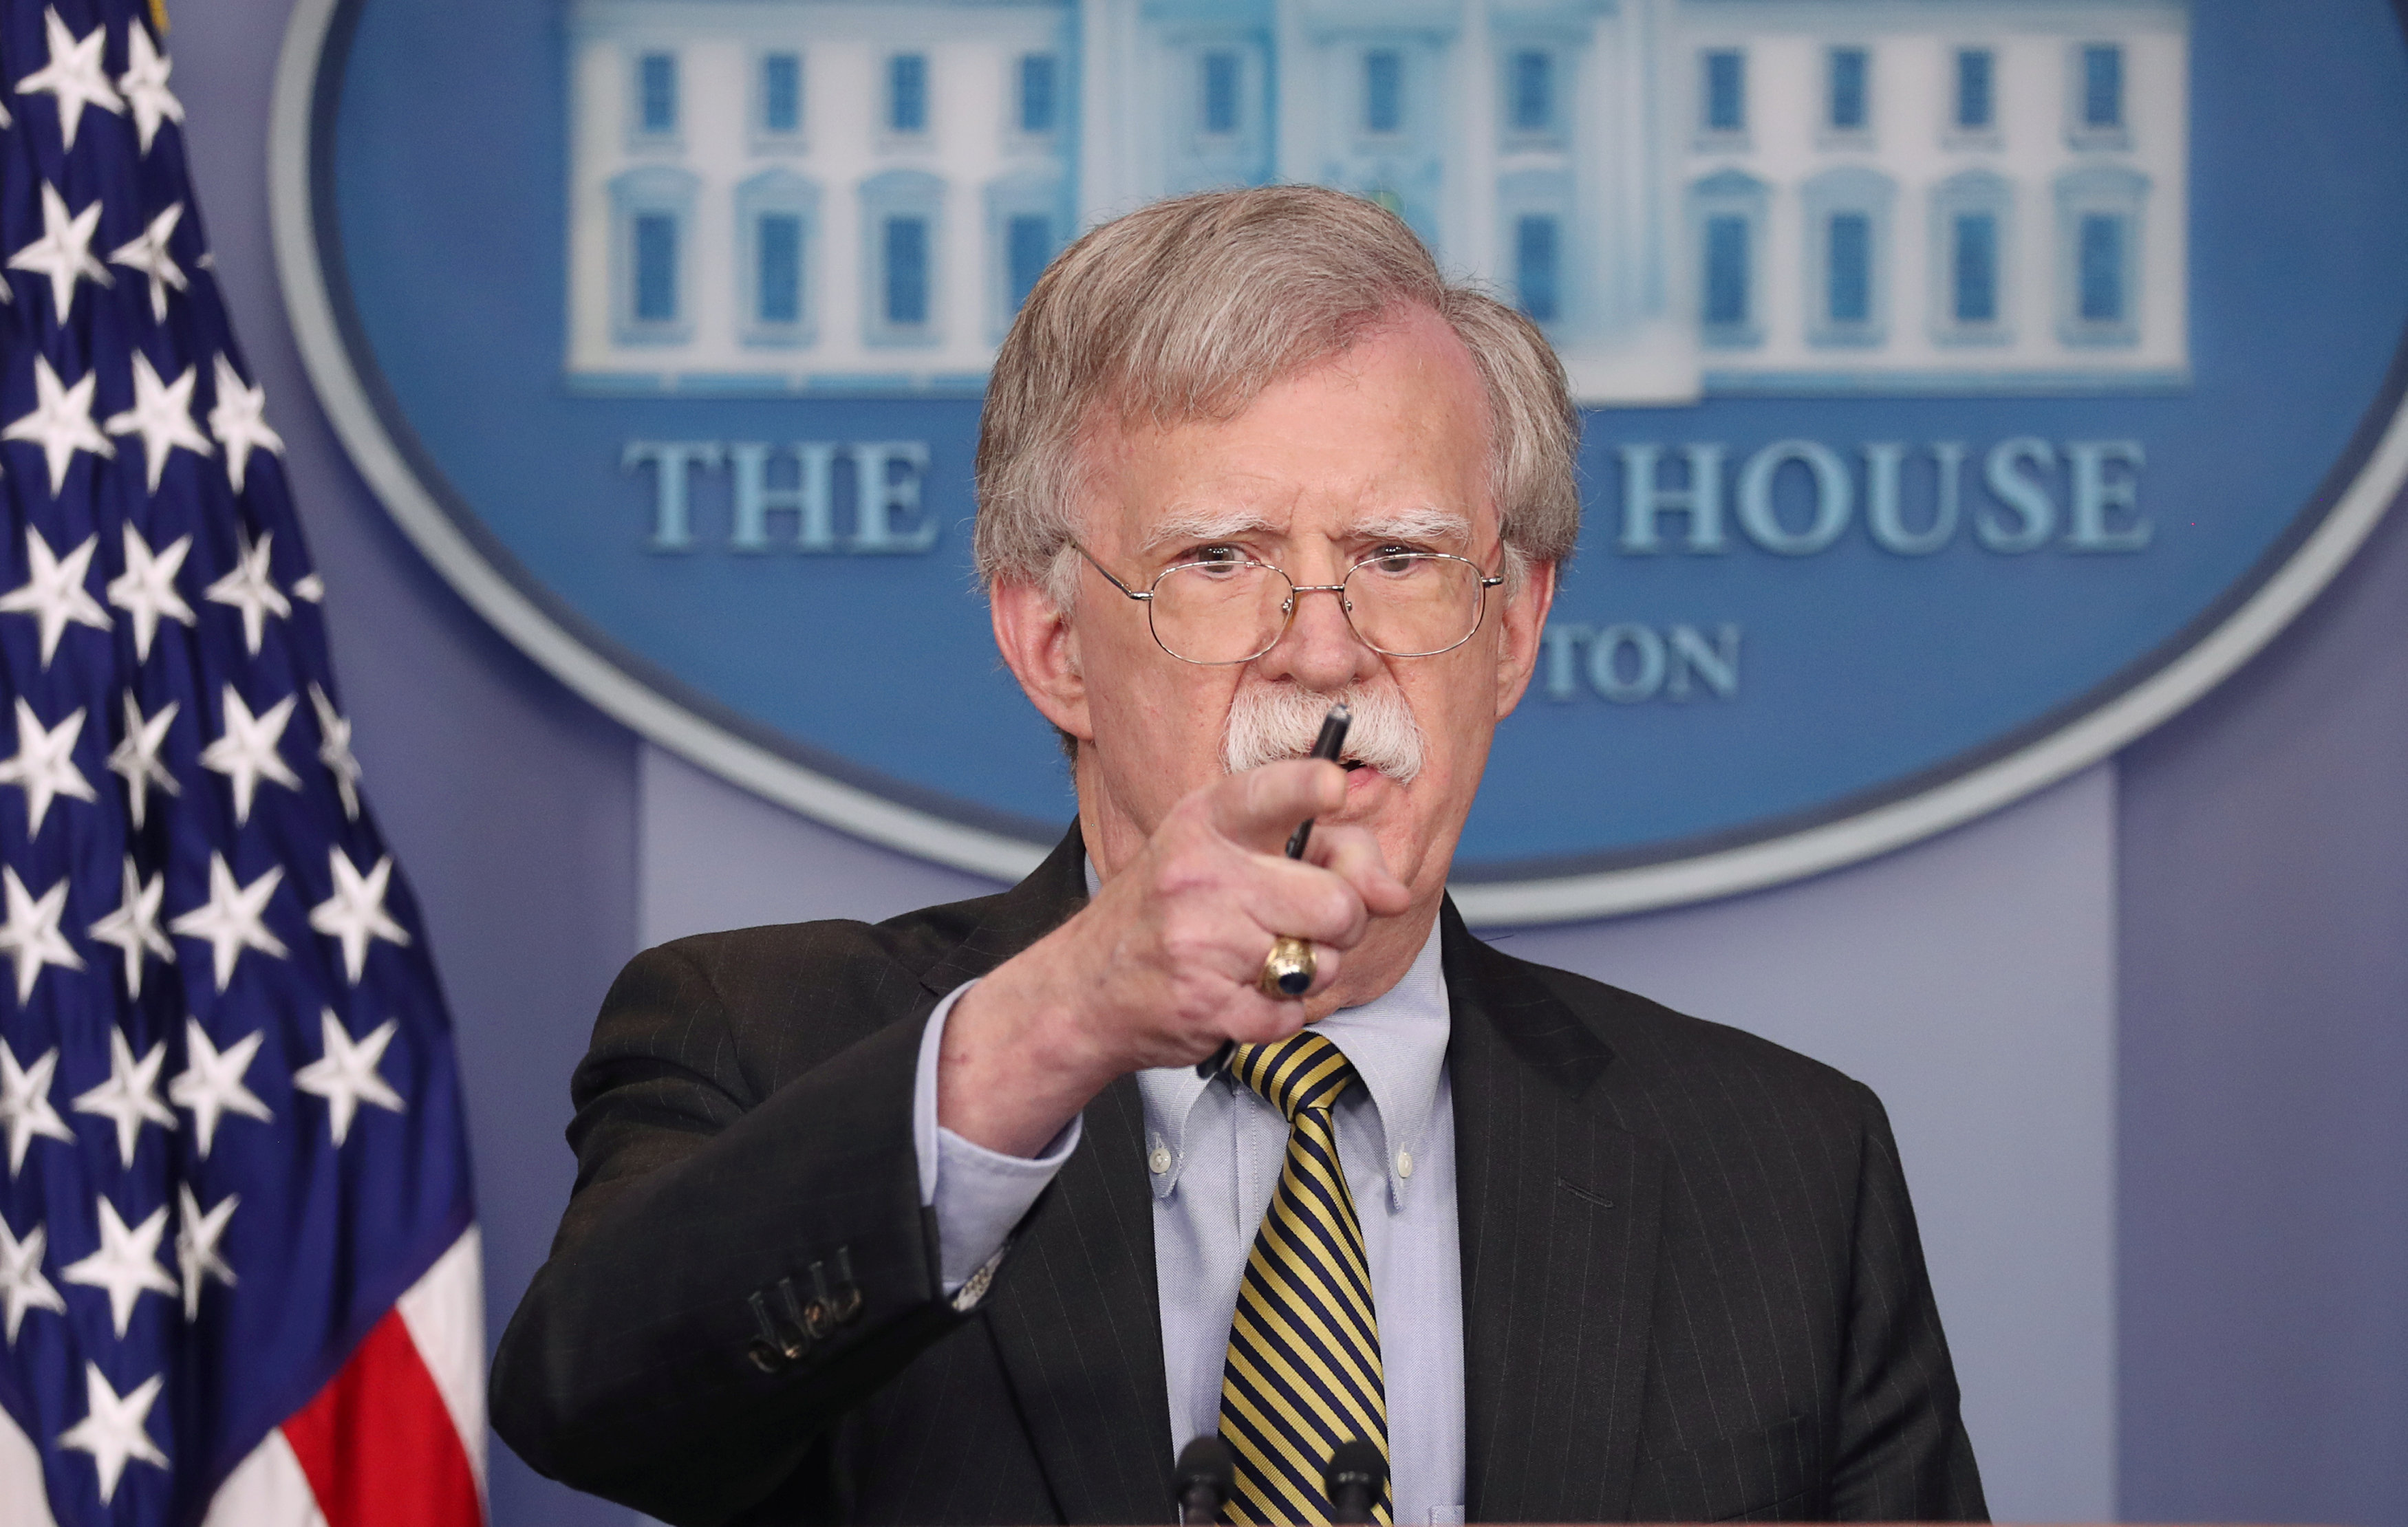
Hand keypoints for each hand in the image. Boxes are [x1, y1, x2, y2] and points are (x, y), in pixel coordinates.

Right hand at [939, 760, 1411, 1155]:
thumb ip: (1321, 854)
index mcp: (1205, 822)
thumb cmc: (1168, 913)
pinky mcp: (1202, 1001)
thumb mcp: (1227, 855)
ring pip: (1318, 964)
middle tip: (1306, 927)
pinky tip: (1243, 998)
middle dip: (1341, 925)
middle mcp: (1199, 873)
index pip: (1270, 793)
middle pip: (1335, 902)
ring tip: (1260, 963)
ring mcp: (1198, 939)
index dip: (1312, 787)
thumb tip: (1395, 894)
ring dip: (1305, 975)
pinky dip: (1278, 1017)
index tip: (1335, 789)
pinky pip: (1288, 1016)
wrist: (1083, 988)